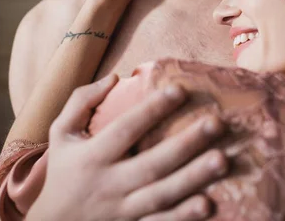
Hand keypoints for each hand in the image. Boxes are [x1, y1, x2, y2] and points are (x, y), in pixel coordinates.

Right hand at [27, 75, 227, 220]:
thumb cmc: (63, 172)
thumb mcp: (61, 134)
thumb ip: (82, 102)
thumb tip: (115, 77)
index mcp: (92, 157)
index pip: (125, 129)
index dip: (152, 109)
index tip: (180, 89)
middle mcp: (108, 184)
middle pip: (151, 163)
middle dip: (186, 143)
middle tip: (217, 123)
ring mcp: (122, 210)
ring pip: (161, 194)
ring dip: (193, 178)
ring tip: (223, 159)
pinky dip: (183, 216)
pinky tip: (208, 204)